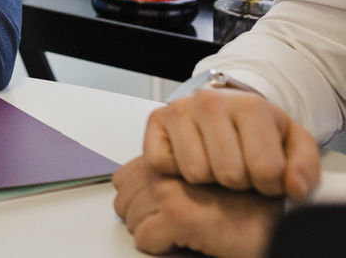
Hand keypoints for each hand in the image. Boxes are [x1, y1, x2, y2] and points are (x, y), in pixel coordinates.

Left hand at [113, 156, 282, 257]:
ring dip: (151, 231)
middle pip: (124, 199)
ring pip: (131, 219)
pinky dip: (160, 247)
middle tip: (169, 223)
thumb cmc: (243, 202)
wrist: (277, 221)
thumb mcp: (200, 174)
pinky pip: (146, 240)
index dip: (138, 197)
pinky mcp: (177, 216)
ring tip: (180, 231)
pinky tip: (184, 242)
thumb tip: (129, 186)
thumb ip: (169, 172)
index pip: (124, 176)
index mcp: (171, 155)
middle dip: (142, 216)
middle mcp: (168, 169)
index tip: (157, 207)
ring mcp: (170, 191)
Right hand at [143, 87, 319, 198]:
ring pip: (195, 172)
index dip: (270, 185)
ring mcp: (179, 109)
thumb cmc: (257, 131)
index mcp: (250, 106)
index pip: (266, 169)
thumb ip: (304, 166)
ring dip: (208, 178)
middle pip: (229, 174)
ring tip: (216, 164)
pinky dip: (176, 170)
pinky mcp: (155, 120)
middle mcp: (210, 102)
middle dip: (238, 183)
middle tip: (240, 170)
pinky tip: (191, 157)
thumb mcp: (293, 143)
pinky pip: (162, 164)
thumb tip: (294, 187)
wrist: (225, 109)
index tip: (267, 176)